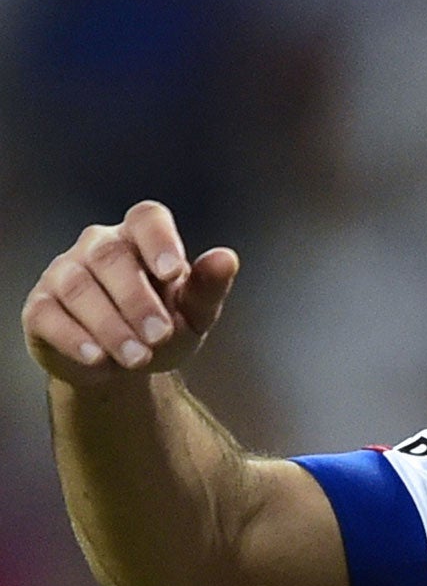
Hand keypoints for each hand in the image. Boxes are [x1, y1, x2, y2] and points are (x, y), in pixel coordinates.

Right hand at [22, 201, 239, 389]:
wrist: (121, 367)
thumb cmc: (160, 327)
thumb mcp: (193, 313)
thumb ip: (208, 287)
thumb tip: (227, 258)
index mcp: (139, 239)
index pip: (146, 219)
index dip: (159, 239)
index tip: (174, 271)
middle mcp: (97, 247)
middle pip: (110, 257)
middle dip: (136, 299)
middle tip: (160, 336)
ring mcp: (63, 274)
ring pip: (79, 288)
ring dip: (110, 325)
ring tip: (138, 357)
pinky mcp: (40, 307)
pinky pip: (49, 315)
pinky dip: (74, 337)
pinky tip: (98, 357)